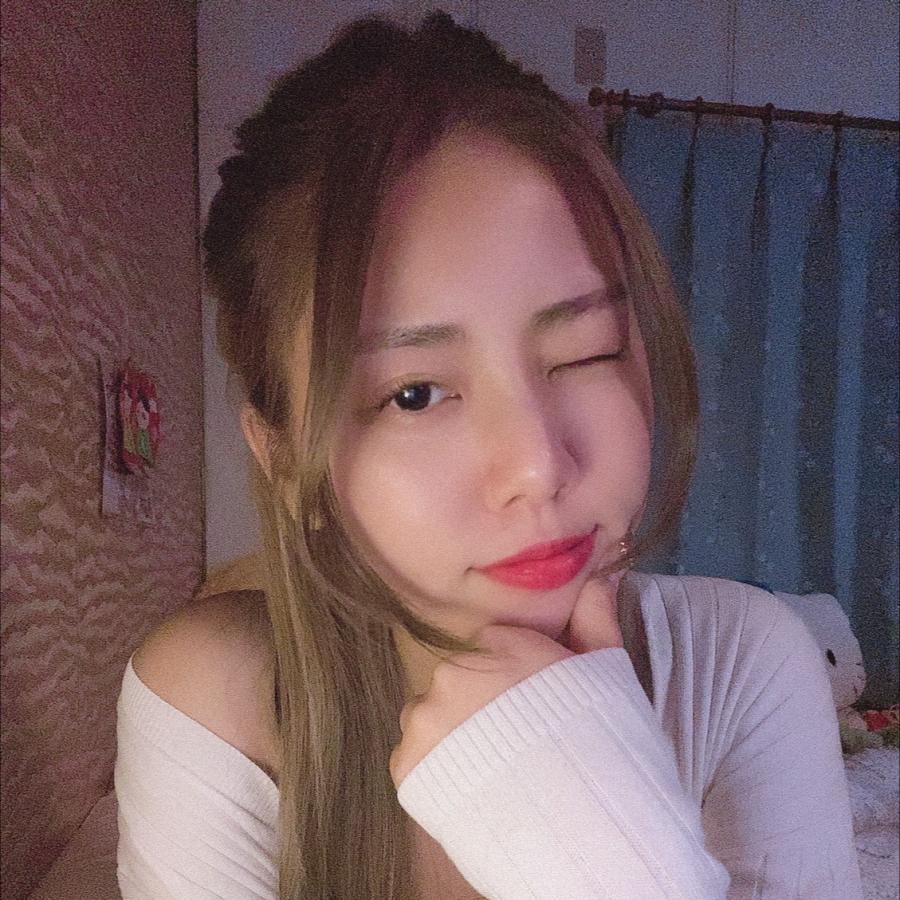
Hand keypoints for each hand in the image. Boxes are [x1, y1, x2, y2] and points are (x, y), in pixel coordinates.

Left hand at [389, 566, 626, 787]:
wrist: (583, 826)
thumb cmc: (605, 744)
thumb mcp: (611, 673)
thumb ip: (595, 619)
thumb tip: (597, 578)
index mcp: (501, 646)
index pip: (491, 649)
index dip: (510, 681)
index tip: (528, 709)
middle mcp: (455, 672)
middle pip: (458, 682)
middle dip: (478, 707)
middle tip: (511, 746)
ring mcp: (426, 718)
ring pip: (430, 718)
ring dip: (450, 738)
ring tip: (488, 773)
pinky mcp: (407, 764)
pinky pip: (413, 760)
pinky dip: (433, 774)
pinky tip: (467, 792)